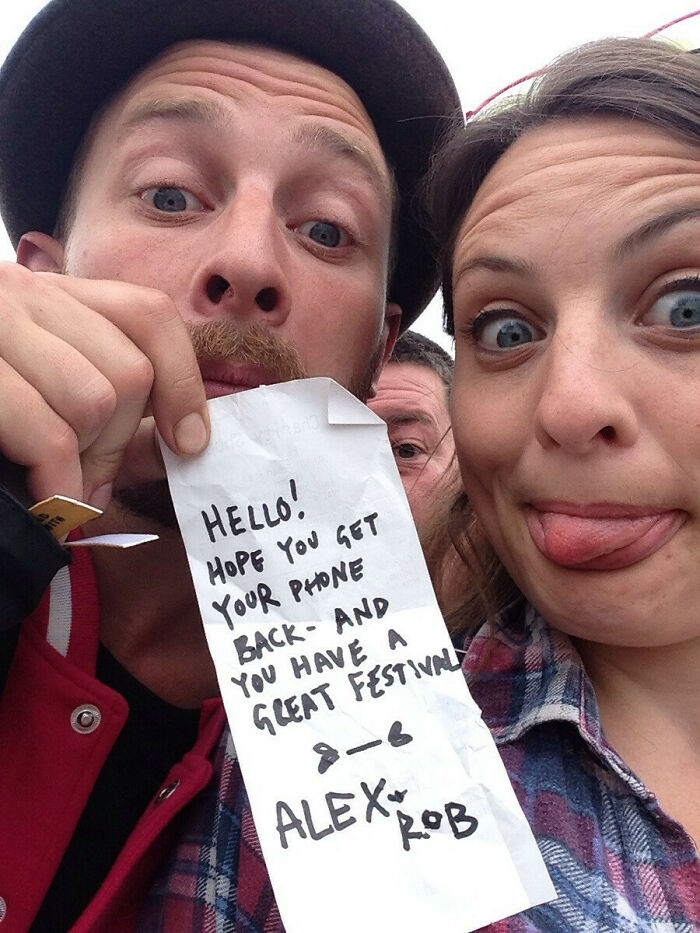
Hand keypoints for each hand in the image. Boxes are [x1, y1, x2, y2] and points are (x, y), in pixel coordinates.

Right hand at [0, 263, 208, 507]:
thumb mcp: (39, 386)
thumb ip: (101, 405)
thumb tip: (174, 441)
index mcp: (47, 295)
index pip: (149, 315)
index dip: (184, 382)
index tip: (188, 440)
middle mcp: (19, 294)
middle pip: (130, 371)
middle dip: (117, 446)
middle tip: (87, 483)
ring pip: (96, 400)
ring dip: (86, 468)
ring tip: (60, 491)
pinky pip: (47, 432)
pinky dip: (59, 484)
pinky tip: (48, 503)